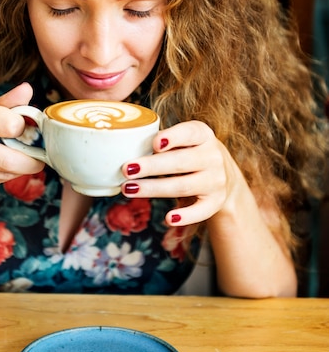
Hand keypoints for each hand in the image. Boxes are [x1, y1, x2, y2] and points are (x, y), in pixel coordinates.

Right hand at [0, 82, 43, 190]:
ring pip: (4, 174)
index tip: (25, 128)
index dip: (23, 127)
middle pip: (9, 159)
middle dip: (31, 161)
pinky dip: (5, 175)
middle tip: (40, 158)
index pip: (9, 124)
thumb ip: (5, 103)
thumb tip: (27, 90)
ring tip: (23, 159)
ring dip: (20, 169)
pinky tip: (4, 166)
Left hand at [121, 120, 246, 225]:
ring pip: (182, 186)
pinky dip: (186, 216)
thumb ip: (164, 142)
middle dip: (151, 167)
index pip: (189, 133)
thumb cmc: (192, 153)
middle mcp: (213, 156)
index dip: (172, 137)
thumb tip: (127, 148)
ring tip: (128, 189)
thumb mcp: (185, 140)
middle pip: (180, 162)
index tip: (154, 144)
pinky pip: (200, 211)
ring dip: (153, 189)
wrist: (225, 176)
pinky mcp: (215, 202)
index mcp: (203, 135)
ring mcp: (216, 180)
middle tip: (126, 169)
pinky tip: (168, 218)